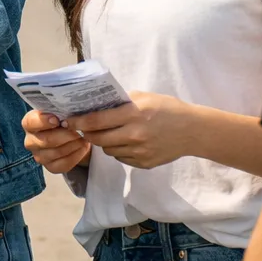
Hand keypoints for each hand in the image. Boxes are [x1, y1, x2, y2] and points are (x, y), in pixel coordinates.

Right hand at [22, 110, 91, 173]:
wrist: (68, 135)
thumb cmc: (61, 119)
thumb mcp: (58, 112)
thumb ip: (58, 111)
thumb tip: (67, 113)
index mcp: (29, 124)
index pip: (30, 123)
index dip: (43, 121)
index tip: (57, 120)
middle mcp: (30, 141)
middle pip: (46, 140)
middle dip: (66, 135)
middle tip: (79, 129)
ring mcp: (39, 156)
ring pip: (57, 152)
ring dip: (73, 144)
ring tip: (84, 137)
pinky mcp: (50, 167)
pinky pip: (63, 164)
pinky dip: (76, 155)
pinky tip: (83, 147)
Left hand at [67, 92, 194, 168]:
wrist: (192, 131)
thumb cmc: (167, 108)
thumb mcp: (143, 97)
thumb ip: (121, 102)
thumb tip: (99, 105)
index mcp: (132, 114)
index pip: (97, 120)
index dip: (79, 121)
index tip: (69, 120)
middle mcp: (134, 135)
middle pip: (99, 139)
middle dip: (88, 133)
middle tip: (84, 128)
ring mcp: (139, 151)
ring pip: (109, 150)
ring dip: (103, 142)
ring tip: (106, 133)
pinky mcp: (144, 163)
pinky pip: (122, 158)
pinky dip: (118, 150)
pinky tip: (123, 142)